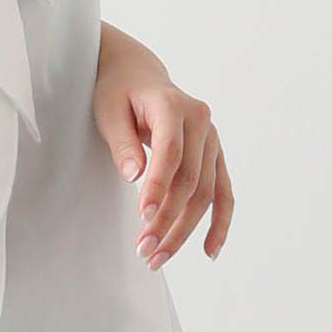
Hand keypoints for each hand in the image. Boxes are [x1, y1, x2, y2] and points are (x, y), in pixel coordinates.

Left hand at [92, 25, 232, 270]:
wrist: (137, 74)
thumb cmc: (117, 92)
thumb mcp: (108, 110)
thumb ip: (122, 142)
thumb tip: (134, 176)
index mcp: (173, 105)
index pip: (170, 152)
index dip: (158, 186)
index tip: (143, 215)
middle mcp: (201, 121)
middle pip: (190, 179)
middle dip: (169, 219)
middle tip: (144, 250)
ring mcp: (212, 139)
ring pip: (207, 192)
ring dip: (185, 229)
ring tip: (159, 257)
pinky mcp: (214, 155)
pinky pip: (223, 192)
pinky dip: (219, 222)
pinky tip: (209, 250)